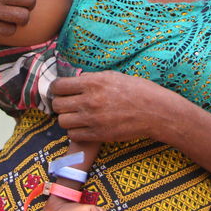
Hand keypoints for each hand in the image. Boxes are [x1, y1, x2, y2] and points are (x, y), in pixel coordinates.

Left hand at [50, 71, 183, 142]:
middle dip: (60, 104)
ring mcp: (93, 119)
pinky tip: (83, 126)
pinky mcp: (98, 134)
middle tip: (68, 104)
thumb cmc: (137, 90)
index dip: (56, 88)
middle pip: (57, 105)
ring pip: (62, 121)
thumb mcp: (113, 76)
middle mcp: (90, 100)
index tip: (60, 90)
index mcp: (93, 82)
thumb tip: (76, 81)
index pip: (59, 86)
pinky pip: (73, 135)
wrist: (154, 111)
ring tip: (76, 116)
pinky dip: (75, 131)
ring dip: (67, 119)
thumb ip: (92, 79)